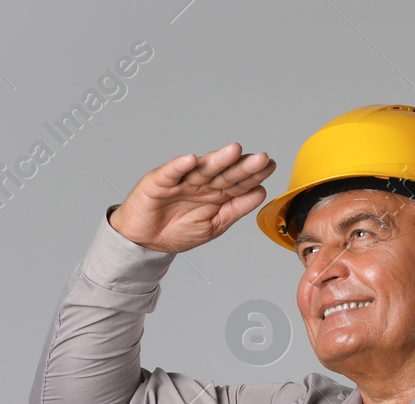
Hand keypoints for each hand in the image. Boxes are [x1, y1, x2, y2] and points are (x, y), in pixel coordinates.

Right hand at [109, 142, 277, 253]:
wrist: (145, 241)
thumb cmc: (177, 231)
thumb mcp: (214, 226)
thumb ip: (236, 209)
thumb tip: (260, 192)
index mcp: (216, 193)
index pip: (239, 181)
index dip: (254, 174)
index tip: (270, 166)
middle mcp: (202, 182)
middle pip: (225, 172)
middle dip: (243, 165)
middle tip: (261, 158)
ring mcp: (182, 180)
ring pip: (202, 168)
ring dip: (218, 159)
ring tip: (234, 151)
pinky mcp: (160, 181)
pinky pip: (172, 172)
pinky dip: (180, 166)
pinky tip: (192, 159)